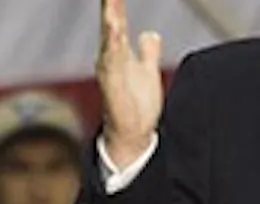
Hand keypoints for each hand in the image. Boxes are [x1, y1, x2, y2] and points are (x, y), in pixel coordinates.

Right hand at [98, 0, 164, 168]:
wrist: (132, 133)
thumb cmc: (137, 104)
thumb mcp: (147, 70)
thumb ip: (148, 51)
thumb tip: (150, 33)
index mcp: (118, 52)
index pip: (117, 19)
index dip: (115, 1)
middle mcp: (110, 57)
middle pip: (110, 22)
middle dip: (109, 3)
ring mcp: (110, 69)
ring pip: (109, 37)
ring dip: (109, 17)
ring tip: (111, 0)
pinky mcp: (112, 84)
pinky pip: (111, 60)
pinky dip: (111, 43)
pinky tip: (114, 27)